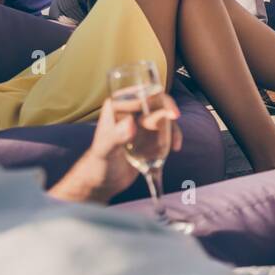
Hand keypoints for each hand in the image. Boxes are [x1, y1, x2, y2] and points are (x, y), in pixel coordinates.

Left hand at [52, 93, 182, 203]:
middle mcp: (130, 110)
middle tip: (175, 119)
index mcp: (116, 105)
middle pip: (156, 100)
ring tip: (172, 144)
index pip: (141, 94)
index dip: (158, 100)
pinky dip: (173, 136)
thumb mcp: (106, 150)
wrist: (104, 181)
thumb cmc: (99, 164)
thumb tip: (131, 124)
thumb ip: (115, 137)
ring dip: (171, 126)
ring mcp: (141, 122)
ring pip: (164, 115)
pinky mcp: (149, 134)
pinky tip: (174, 148)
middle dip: (168, 110)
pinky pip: (166, 129)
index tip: (171, 114)